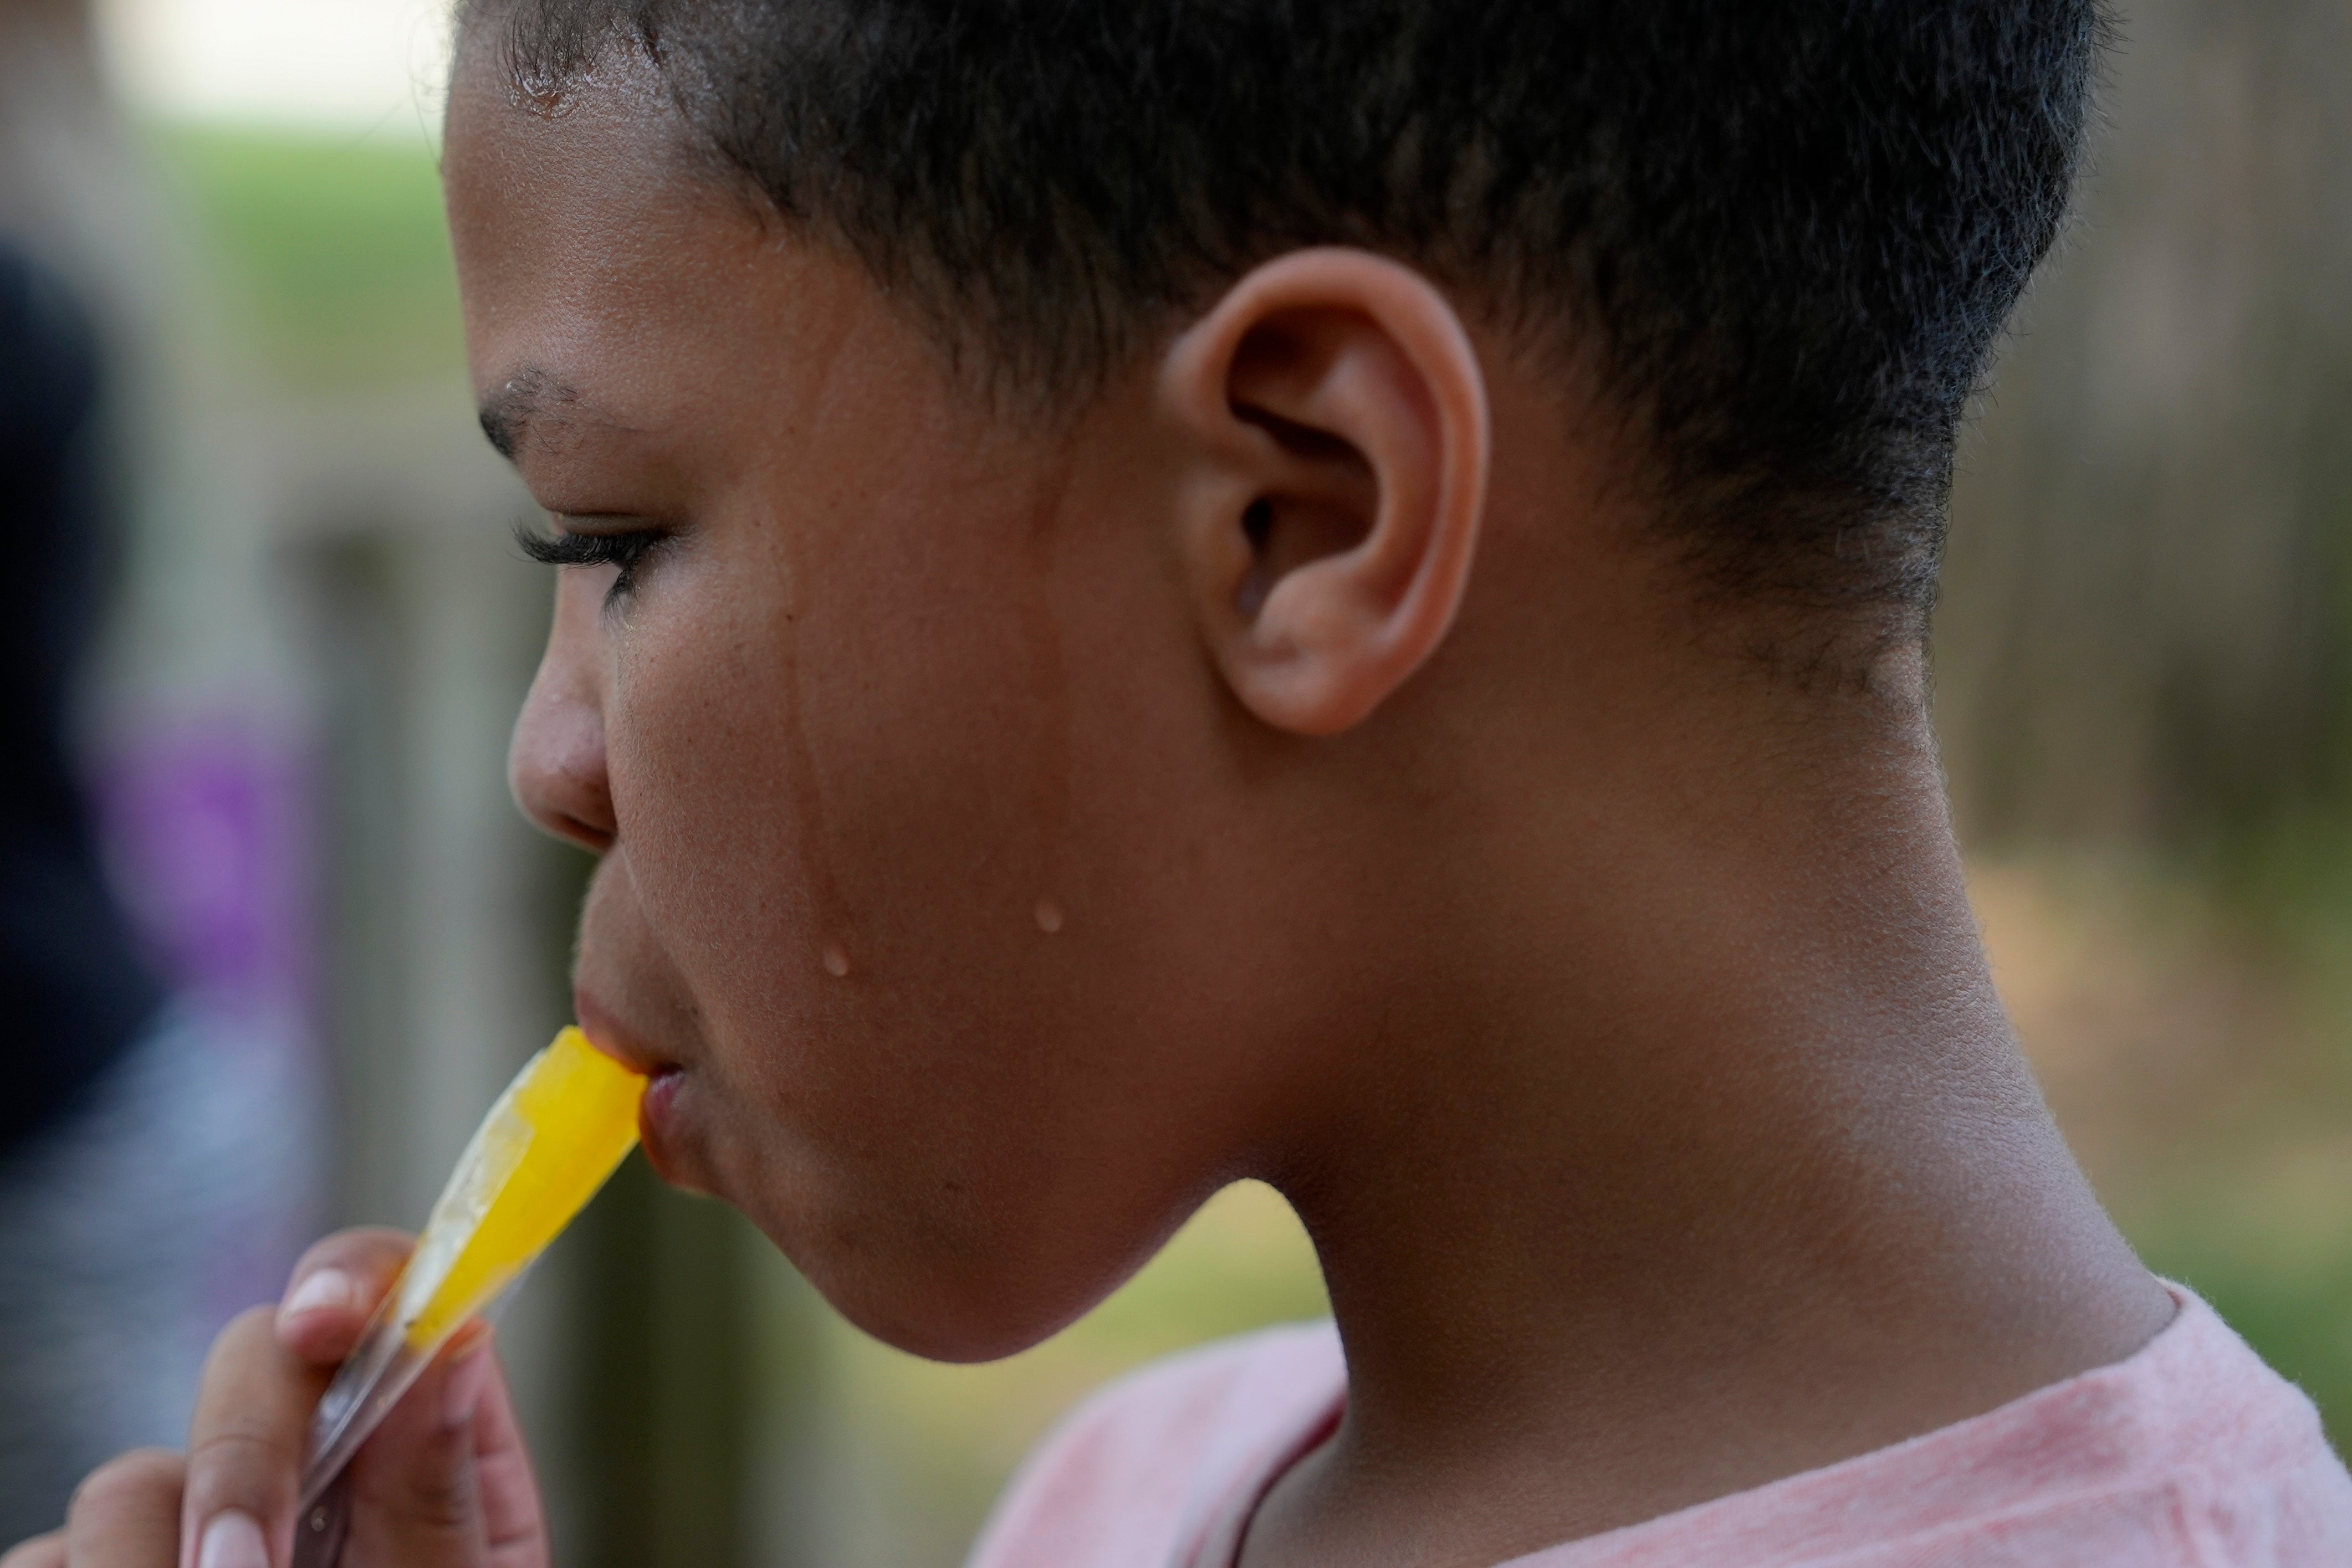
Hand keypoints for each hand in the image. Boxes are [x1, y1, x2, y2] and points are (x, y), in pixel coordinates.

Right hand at [0, 1229, 548, 1567]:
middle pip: (247, 1364)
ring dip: (154, 1564)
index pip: (386, 1292)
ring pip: (126, 1484)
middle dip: (241, 1462)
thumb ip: (441, 1494)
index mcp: (424, 1442)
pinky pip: (47, 1560)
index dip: (353, 1279)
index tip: (327, 1321)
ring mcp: (191, 1518)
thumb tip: (455, 1343)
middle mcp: (307, 1455)